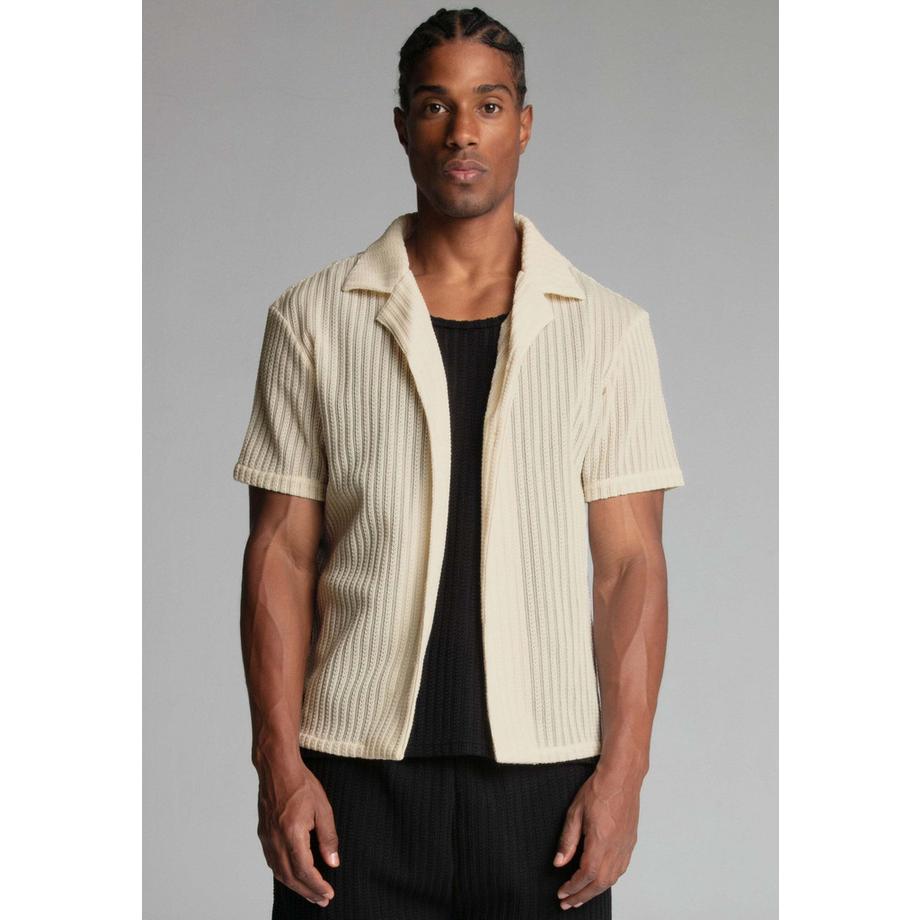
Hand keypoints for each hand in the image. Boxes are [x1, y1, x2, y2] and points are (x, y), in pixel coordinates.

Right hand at [256, 758, 339, 907]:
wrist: (277, 768)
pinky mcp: (264, 834)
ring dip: (295, 886)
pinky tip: (293, 875)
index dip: (317, 886)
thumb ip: (328, 837)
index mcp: (292, 834)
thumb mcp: (323, 808)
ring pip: (279, 872)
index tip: (328, 894)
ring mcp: (267, 838)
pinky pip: (273, 862)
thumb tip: (333, 862)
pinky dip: (284, 874)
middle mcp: (277, 840)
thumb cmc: (301, 784)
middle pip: (291, 877)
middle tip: (322, 899)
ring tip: (310, 892)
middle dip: (307, 892)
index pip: (305, 871)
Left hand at [553, 767, 640, 909]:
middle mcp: (616, 848)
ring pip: (612, 879)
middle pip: (600, 883)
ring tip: (582, 896)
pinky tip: (600, 880)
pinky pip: (620, 869)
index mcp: (601, 842)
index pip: (586, 874)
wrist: (622, 777)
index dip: (573, 887)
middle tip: (569, 903)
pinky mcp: (630, 842)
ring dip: (595, 891)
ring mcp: (625, 846)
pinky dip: (608, 880)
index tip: (562, 893)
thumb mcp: (575, 812)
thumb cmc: (598, 789)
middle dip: (583, 896)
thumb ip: (568, 840)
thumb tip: (559, 862)